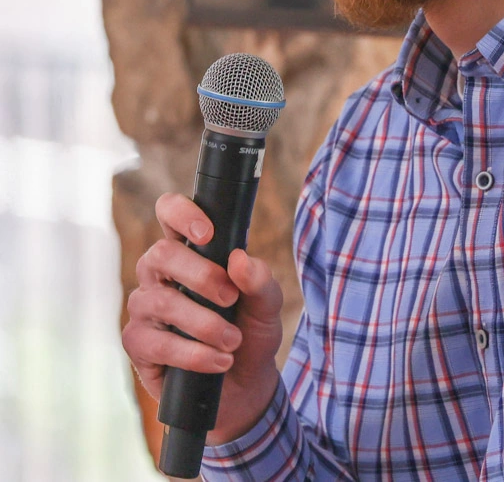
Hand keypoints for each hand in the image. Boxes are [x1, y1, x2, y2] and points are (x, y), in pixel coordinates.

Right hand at [122, 192, 283, 443]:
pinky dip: (193, 353)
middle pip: (162, 255)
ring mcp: (145, 308)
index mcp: (190, 251)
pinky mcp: (138, 344)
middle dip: (201, 276)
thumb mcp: (267, 306)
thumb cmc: (250, 333)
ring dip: (204, 324)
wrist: (244, 389)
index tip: (207, 234)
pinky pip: (157, 343)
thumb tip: (240, 260)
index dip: (181, 214)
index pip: (169, 213)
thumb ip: (260, 281)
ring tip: (233, 340)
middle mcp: (160, 274)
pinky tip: (218, 361)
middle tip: (231, 299)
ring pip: (161, 302)